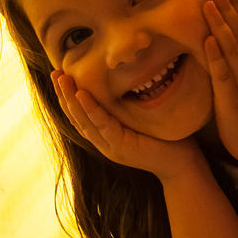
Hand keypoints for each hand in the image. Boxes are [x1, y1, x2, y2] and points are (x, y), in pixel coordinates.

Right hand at [51, 72, 199, 182]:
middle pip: (75, 118)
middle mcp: (104, 143)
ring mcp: (110, 147)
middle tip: (54, 73)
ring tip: (61, 79)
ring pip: (84, 121)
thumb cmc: (167, 138)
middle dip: (63, 95)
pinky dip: (91, 109)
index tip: (59, 75)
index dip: (66, 97)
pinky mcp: (121, 147)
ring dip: (71, 99)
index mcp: (106, 136)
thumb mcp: (141, 118)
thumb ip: (128, 104)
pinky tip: (81, 94)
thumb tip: (125, 77)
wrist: (183, 164)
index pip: (79, 116)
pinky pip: (102, 125)